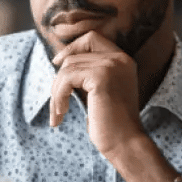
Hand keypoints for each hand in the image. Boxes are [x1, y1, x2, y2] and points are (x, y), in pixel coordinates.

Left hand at [50, 31, 146, 157]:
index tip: (57, 63)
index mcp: (123, 60)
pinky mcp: (101, 76)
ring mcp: (111, 65)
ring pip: (67, 68)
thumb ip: (88, 74)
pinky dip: (58, 96)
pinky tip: (62, 113)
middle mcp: (119, 58)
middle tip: (57, 102)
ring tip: (59, 112)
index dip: (72, 48)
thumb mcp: (100, 92)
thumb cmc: (111, 124)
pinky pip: (66, 78)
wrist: (125, 144)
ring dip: (57, 92)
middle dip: (60, 79)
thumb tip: (60, 60)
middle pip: (74, 55)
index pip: (92, 38)